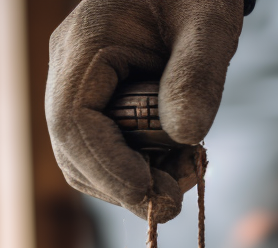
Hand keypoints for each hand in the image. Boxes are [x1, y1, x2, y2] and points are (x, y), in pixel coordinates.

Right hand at [46, 0, 242, 222]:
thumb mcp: (209, 22)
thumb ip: (197, 76)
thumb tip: (185, 135)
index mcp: (85, 42)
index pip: (72, 123)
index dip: (110, 169)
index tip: (155, 193)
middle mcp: (69, 69)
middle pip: (73, 154)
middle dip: (124, 186)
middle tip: (177, 196)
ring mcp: (78, 89)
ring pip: (85, 164)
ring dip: (133, 184)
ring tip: (184, 171)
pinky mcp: (96, 106)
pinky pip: (103, 155)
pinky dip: (137, 172)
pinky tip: (175, 161)